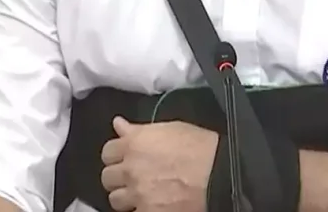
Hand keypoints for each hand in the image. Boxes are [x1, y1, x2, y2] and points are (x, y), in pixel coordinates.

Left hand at [100, 116, 217, 211]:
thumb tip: (119, 124)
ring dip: (126, 196)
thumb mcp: (170, 128)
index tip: (124, 157)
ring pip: (115, 199)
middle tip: (134, 176)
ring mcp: (137, 193)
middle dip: (119, 176)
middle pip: (108, 177)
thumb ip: (140, 129)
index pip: (107, 152)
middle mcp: (131, 168)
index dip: (116, 155)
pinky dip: (139, 209)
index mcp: (134, 143)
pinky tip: (151, 204)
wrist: (219, 173)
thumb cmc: (201, 147)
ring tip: (141, 193)